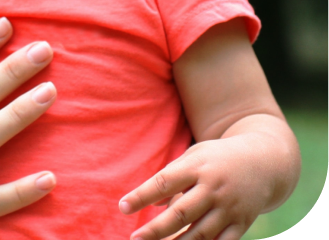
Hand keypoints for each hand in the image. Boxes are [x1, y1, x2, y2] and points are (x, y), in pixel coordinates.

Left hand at [120, 129, 284, 239]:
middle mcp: (214, 188)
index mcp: (197, 167)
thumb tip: (154, 204)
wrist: (265, 162)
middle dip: (155, 229)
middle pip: (180, 213)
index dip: (142, 196)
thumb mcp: (193, 157)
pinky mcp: (242, 223)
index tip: (122, 207)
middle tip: (134, 238)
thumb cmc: (216, 159)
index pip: (163, 182)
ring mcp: (230, 207)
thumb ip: (172, 178)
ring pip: (200, 234)